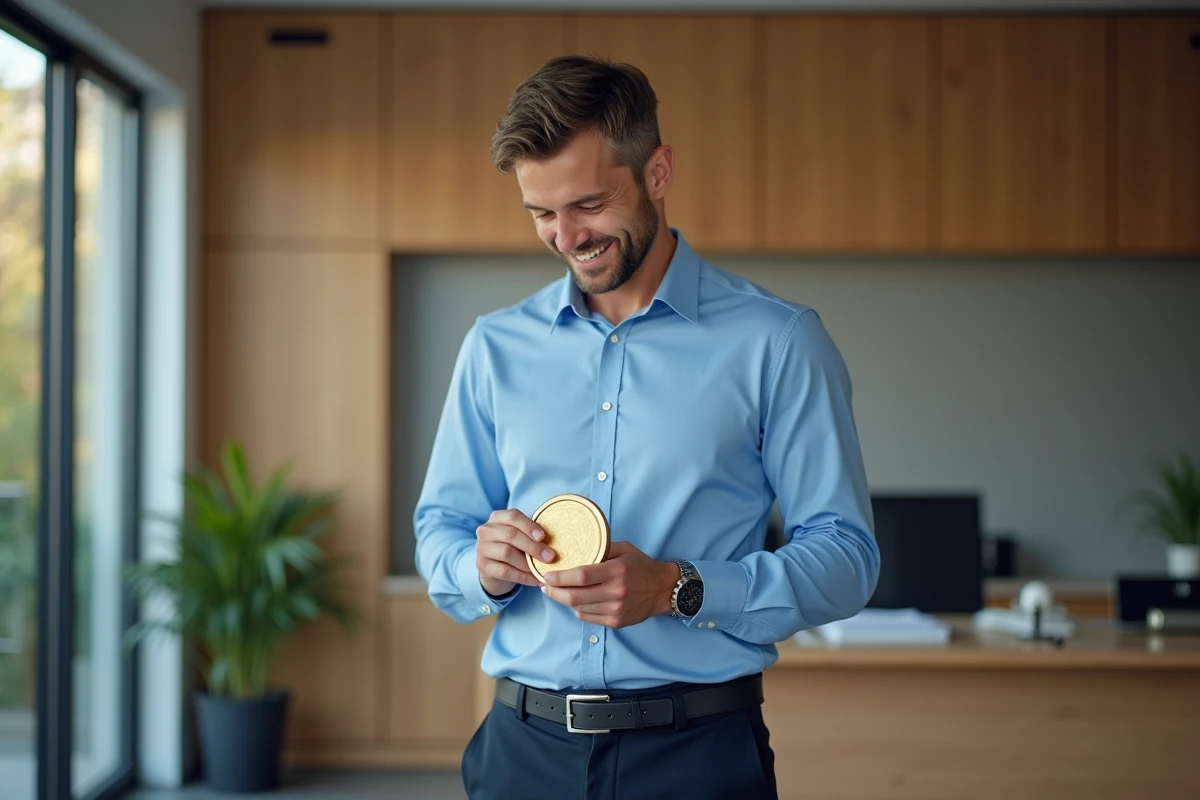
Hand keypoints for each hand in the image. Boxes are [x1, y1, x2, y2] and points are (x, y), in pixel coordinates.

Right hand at [474, 509, 556, 596]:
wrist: (495, 569)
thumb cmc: (513, 548)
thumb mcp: (521, 537)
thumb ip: (532, 535)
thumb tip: (553, 541)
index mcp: (497, 517)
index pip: (513, 516)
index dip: (529, 526)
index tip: (543, 537)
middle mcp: (486, 530)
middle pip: (511, 535)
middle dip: (533, 547)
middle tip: (550, 557)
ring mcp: (481, 547)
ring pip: (507, 553)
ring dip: (528, 563)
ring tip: (543, 570)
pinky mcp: (481, 565)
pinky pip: (505, 571)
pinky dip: (523, 577)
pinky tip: (536, 580)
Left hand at [541, 540, 679, 628]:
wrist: (664, 590)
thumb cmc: (642, 566)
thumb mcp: (624, 549)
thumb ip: (601, 549)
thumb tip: (575, 549)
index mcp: (617, 571)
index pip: (581, 576)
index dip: (560, 577)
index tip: (548, 575)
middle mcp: (616, 592)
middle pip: (575, 597)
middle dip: (554, 592)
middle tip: (545, 585)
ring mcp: (615, 610)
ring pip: (579, 609)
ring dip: (564, 600)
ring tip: (556, 591)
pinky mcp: (616, 622)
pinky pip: (588, 617)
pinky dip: (577, 609)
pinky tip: (575, 600)